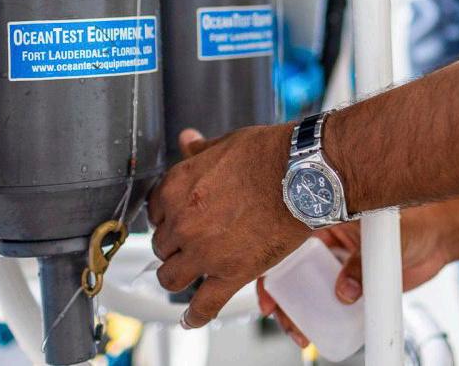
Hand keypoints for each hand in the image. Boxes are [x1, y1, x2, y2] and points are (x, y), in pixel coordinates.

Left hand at [147, 124, 309, 328]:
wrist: (303, 175)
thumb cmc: (271, 155)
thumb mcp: (228, 144)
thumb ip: (201, 150)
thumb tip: (188, 141)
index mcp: (177, 188)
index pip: (154, 212)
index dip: (167, 216)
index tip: (176, 220)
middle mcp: (183, 222)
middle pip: (162, 246)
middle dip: (175, 245)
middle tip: (191, 243)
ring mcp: (204, 252)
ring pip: (171, 278)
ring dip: (178, 276)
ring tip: (188, 274)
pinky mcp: (230, 274)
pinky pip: (204, 305)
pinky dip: (195, 316)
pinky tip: (193, 318)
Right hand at [256, 205, 452, 347]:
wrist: (439, 239)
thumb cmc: (415, 223)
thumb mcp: (384, 239)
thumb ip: (361, 264)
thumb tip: (344, 292)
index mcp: (329, 214)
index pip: (287, 237)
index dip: (272, 264)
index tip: (270, 290)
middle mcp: (329, 238)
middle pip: (291, 267)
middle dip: (280, 294)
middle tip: (279, 317)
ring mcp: (339, 261)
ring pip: (306, 287)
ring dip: (298, 310)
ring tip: (301, 331)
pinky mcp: (351, 281)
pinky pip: (328, 301)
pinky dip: (321, 317)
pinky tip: (321, 329)